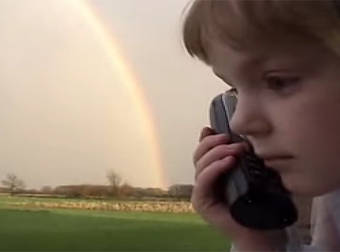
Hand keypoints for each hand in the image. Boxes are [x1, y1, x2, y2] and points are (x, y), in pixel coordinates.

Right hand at [191, 127, 287, 250]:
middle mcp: (204, 180)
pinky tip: (229, 161)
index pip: (203, 149)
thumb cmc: (258, 201)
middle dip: (214, 143)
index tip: (221, 131)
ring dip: (217, 153)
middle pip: (199, 154)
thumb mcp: (249, 170)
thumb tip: (233, 136)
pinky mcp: (202, 201)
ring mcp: (201, 190)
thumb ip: (238, 155)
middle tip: (233, 140)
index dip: (209, 138)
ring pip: (200, 164)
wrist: (261, 231)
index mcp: (213, 172)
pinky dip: (214, 168)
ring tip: (237, 150)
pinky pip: (204, 180)